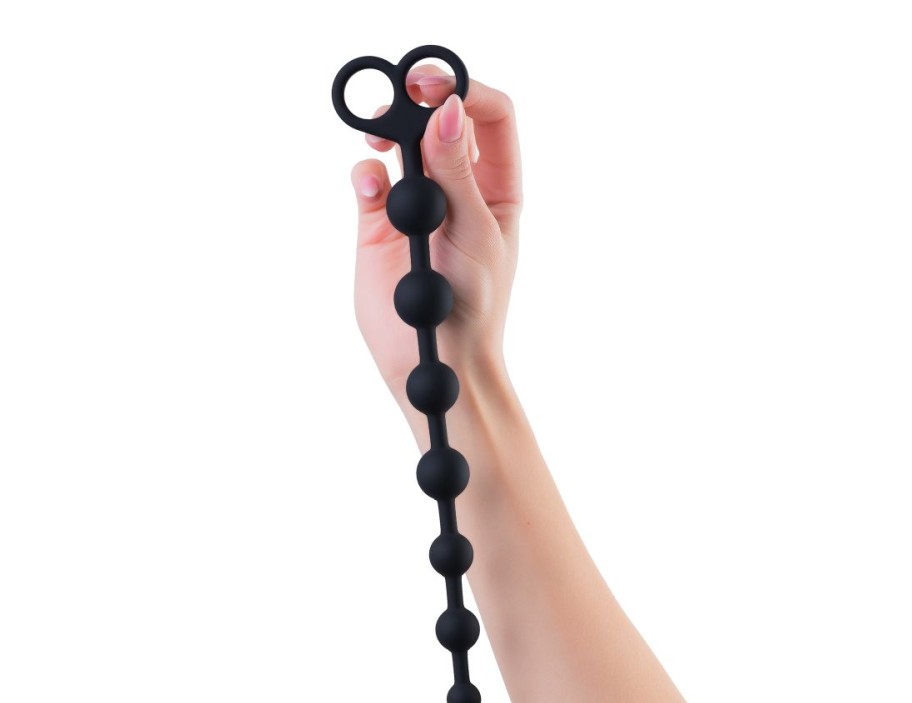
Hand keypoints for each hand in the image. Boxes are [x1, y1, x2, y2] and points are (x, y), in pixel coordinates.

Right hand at [349, 68, 521, 402]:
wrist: (438, 356)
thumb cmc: (474, 305)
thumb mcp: (474, 234)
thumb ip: (457, 173)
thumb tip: (446, 111)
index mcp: (496, 187)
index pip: (490, 116)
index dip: (464, 90)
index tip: (432, 88)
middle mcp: (457, 187)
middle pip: (440, 118)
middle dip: (418, 100)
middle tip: (398, 97)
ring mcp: (417, 203)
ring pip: (401, 142)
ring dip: (386, 128)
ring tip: (375, 135)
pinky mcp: (379, 223)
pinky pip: (369, 180)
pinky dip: (365, 174)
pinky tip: (370, 186)